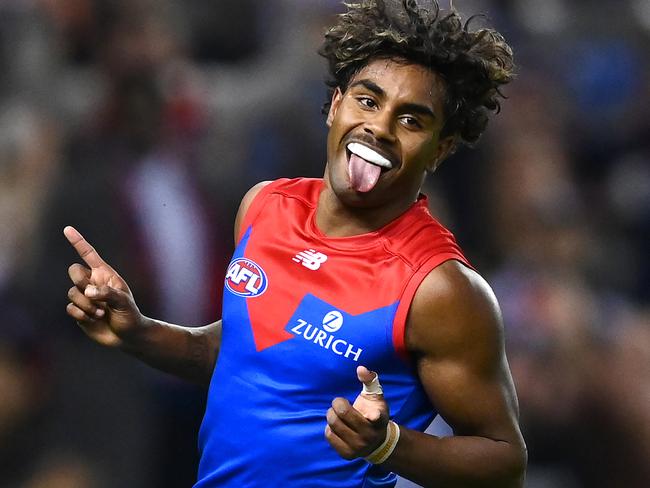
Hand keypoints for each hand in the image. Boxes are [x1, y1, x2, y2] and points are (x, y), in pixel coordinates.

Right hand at [64, 226, 144, 347]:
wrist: (127, 336)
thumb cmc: (130, 315)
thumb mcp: (124, 302)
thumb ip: (107, 293)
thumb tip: (88, 291)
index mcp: (105, 274)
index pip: (89, 254)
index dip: (78, 241)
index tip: (67, 229)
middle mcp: (92, 283)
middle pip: (73, 271)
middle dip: (81, 282)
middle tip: (94, 295)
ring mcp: (85, 297)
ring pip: (71, 292)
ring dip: (86, 305)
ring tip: (101, 313)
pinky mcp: (79, 311)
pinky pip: (70, 308)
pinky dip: (81, 314)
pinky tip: (93, 319)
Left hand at [325, 366, 389, 459]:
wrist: (376, 441)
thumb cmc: (373, 412)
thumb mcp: (375, 396)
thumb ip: (370, 380)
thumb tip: (361, 368)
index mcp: (379, 419)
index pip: (377, 417)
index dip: (374, 415)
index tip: (373, 414)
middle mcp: (370, 434)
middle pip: (343, 413)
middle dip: (337, 404)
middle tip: (339, 403)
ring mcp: (358, 446)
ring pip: (334, 424)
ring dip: (331, 414)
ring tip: (336, 414)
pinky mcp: (347, 454)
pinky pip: (329, 435)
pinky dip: (329, 427)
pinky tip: (337, 426)